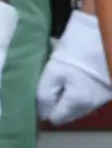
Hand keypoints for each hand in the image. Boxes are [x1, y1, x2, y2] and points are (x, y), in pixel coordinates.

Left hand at [37, 11, 111, 125]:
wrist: (107, 29)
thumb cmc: (80, 48)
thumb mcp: (54, 70)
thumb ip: (44, 94)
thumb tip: (42, 111)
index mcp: (77, 103)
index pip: (55, 118)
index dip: (46, 106)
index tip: (44, 91)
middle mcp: (91, 105)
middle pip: (68, 113)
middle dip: (58, 101)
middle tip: (54, 81)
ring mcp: (102, 96)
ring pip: (79, 105)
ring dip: (71, 94)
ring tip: (68, 74)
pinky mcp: (108, 86)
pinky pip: (90, 94)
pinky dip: (83, 87)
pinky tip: (80, 72)